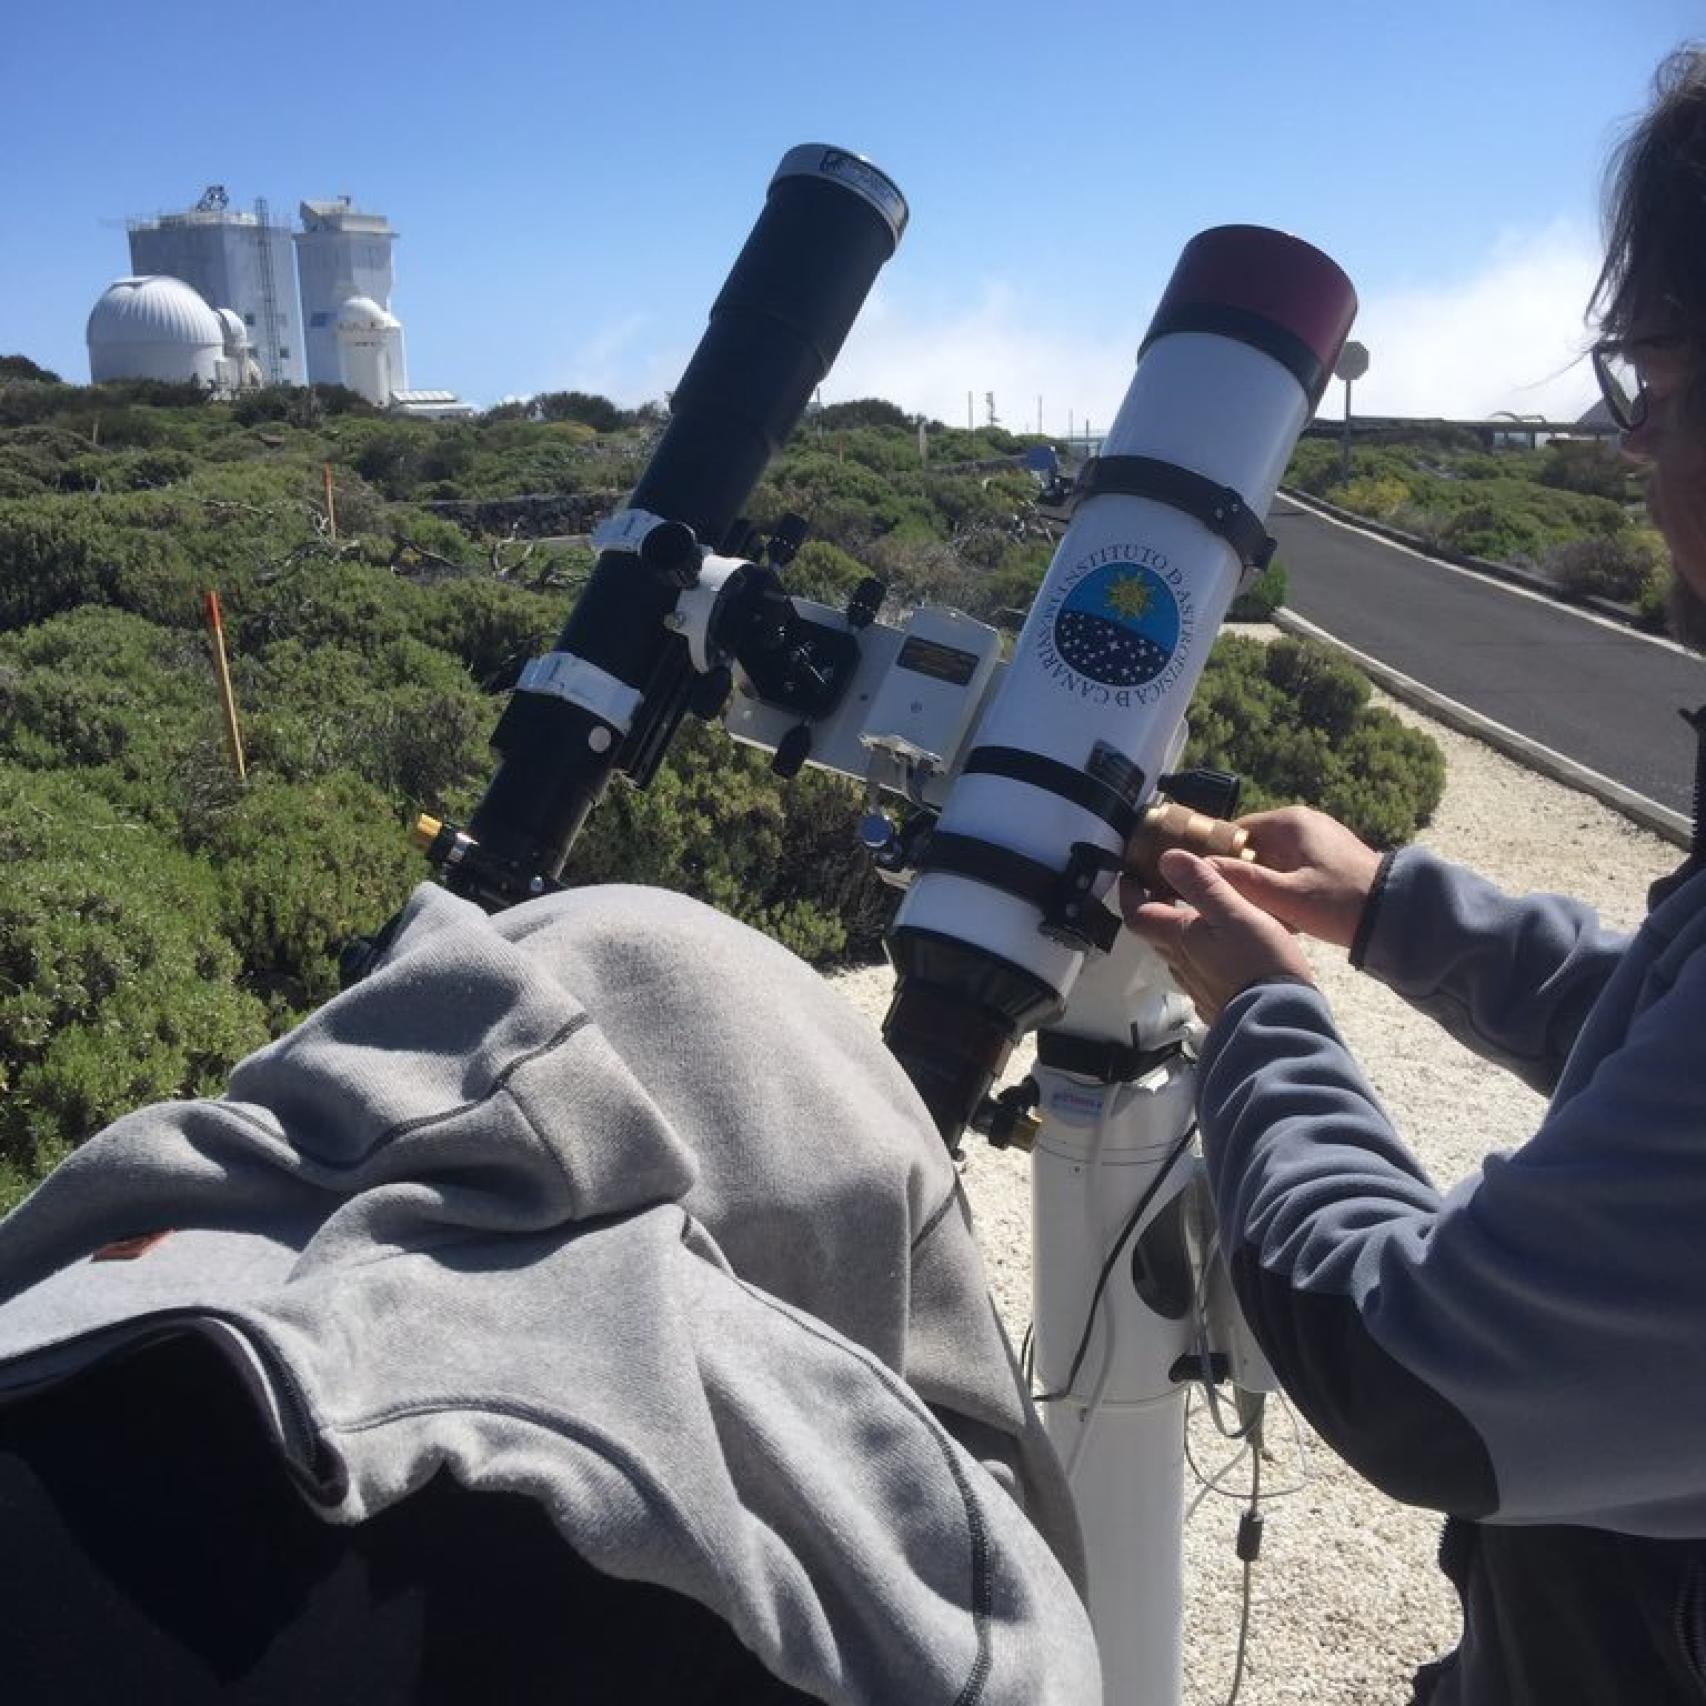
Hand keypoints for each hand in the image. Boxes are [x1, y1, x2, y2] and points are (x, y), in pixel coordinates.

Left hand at [1121, 847, 1314, 1024]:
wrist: (1279, 1022)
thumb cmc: (1259, 963)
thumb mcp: (1234, 913)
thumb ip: (1201, 885)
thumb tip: (1167, 858)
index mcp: (1179, 938)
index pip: (1138, 914)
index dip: (1129, 894)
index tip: (1130, 876)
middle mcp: (1180, 964)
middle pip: (1155, 934)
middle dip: (1155, 908)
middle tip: (1167, 887)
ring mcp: (1197, 987)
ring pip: (1176, 954)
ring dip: (1178, 932)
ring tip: (1197, 914)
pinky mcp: (1215, 1002)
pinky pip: (1198, 973)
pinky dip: (1199, 955)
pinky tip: (1221, 950)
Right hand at [1208, 807, 1382, 949]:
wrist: (1398, 915)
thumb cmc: (1340, 903)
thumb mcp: (1285, 895)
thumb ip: (1240, 880)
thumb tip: (1195, 866)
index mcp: (1290, 822)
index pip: (1234, 831)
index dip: (1217, 857)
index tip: (1206, 884)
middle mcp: (1303, 824)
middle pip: (1253, 848)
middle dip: (1243, 878)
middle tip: (1235, 906)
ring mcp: (1318, 840)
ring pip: (1273, 863)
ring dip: (1264, 888)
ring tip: (1261, 916)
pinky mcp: (1329, 859)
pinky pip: (1292, 871)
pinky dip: (1284, 890)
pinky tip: (1285, 917)